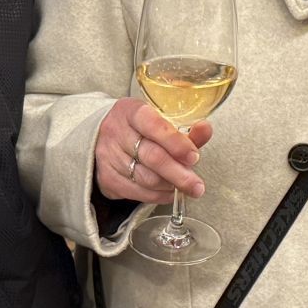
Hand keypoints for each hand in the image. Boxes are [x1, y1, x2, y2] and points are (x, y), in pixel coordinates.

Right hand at [95, 97, 212, 205]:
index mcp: (131, 111)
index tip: (194, 156)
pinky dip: (158, 196)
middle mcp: (116, 131)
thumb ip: (184, 130)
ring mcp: (108, 156)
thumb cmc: (138, 130)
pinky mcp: (107, 177)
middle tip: (197, 185)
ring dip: (170, 185)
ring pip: (146, 177)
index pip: (153, 125)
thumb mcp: (158, 122)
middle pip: (151, 156)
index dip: (176, 142)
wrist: (101, 139)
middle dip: (178, 173)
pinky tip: (169, 193)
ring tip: (186, 187)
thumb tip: (206, 129)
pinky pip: (137, 192)